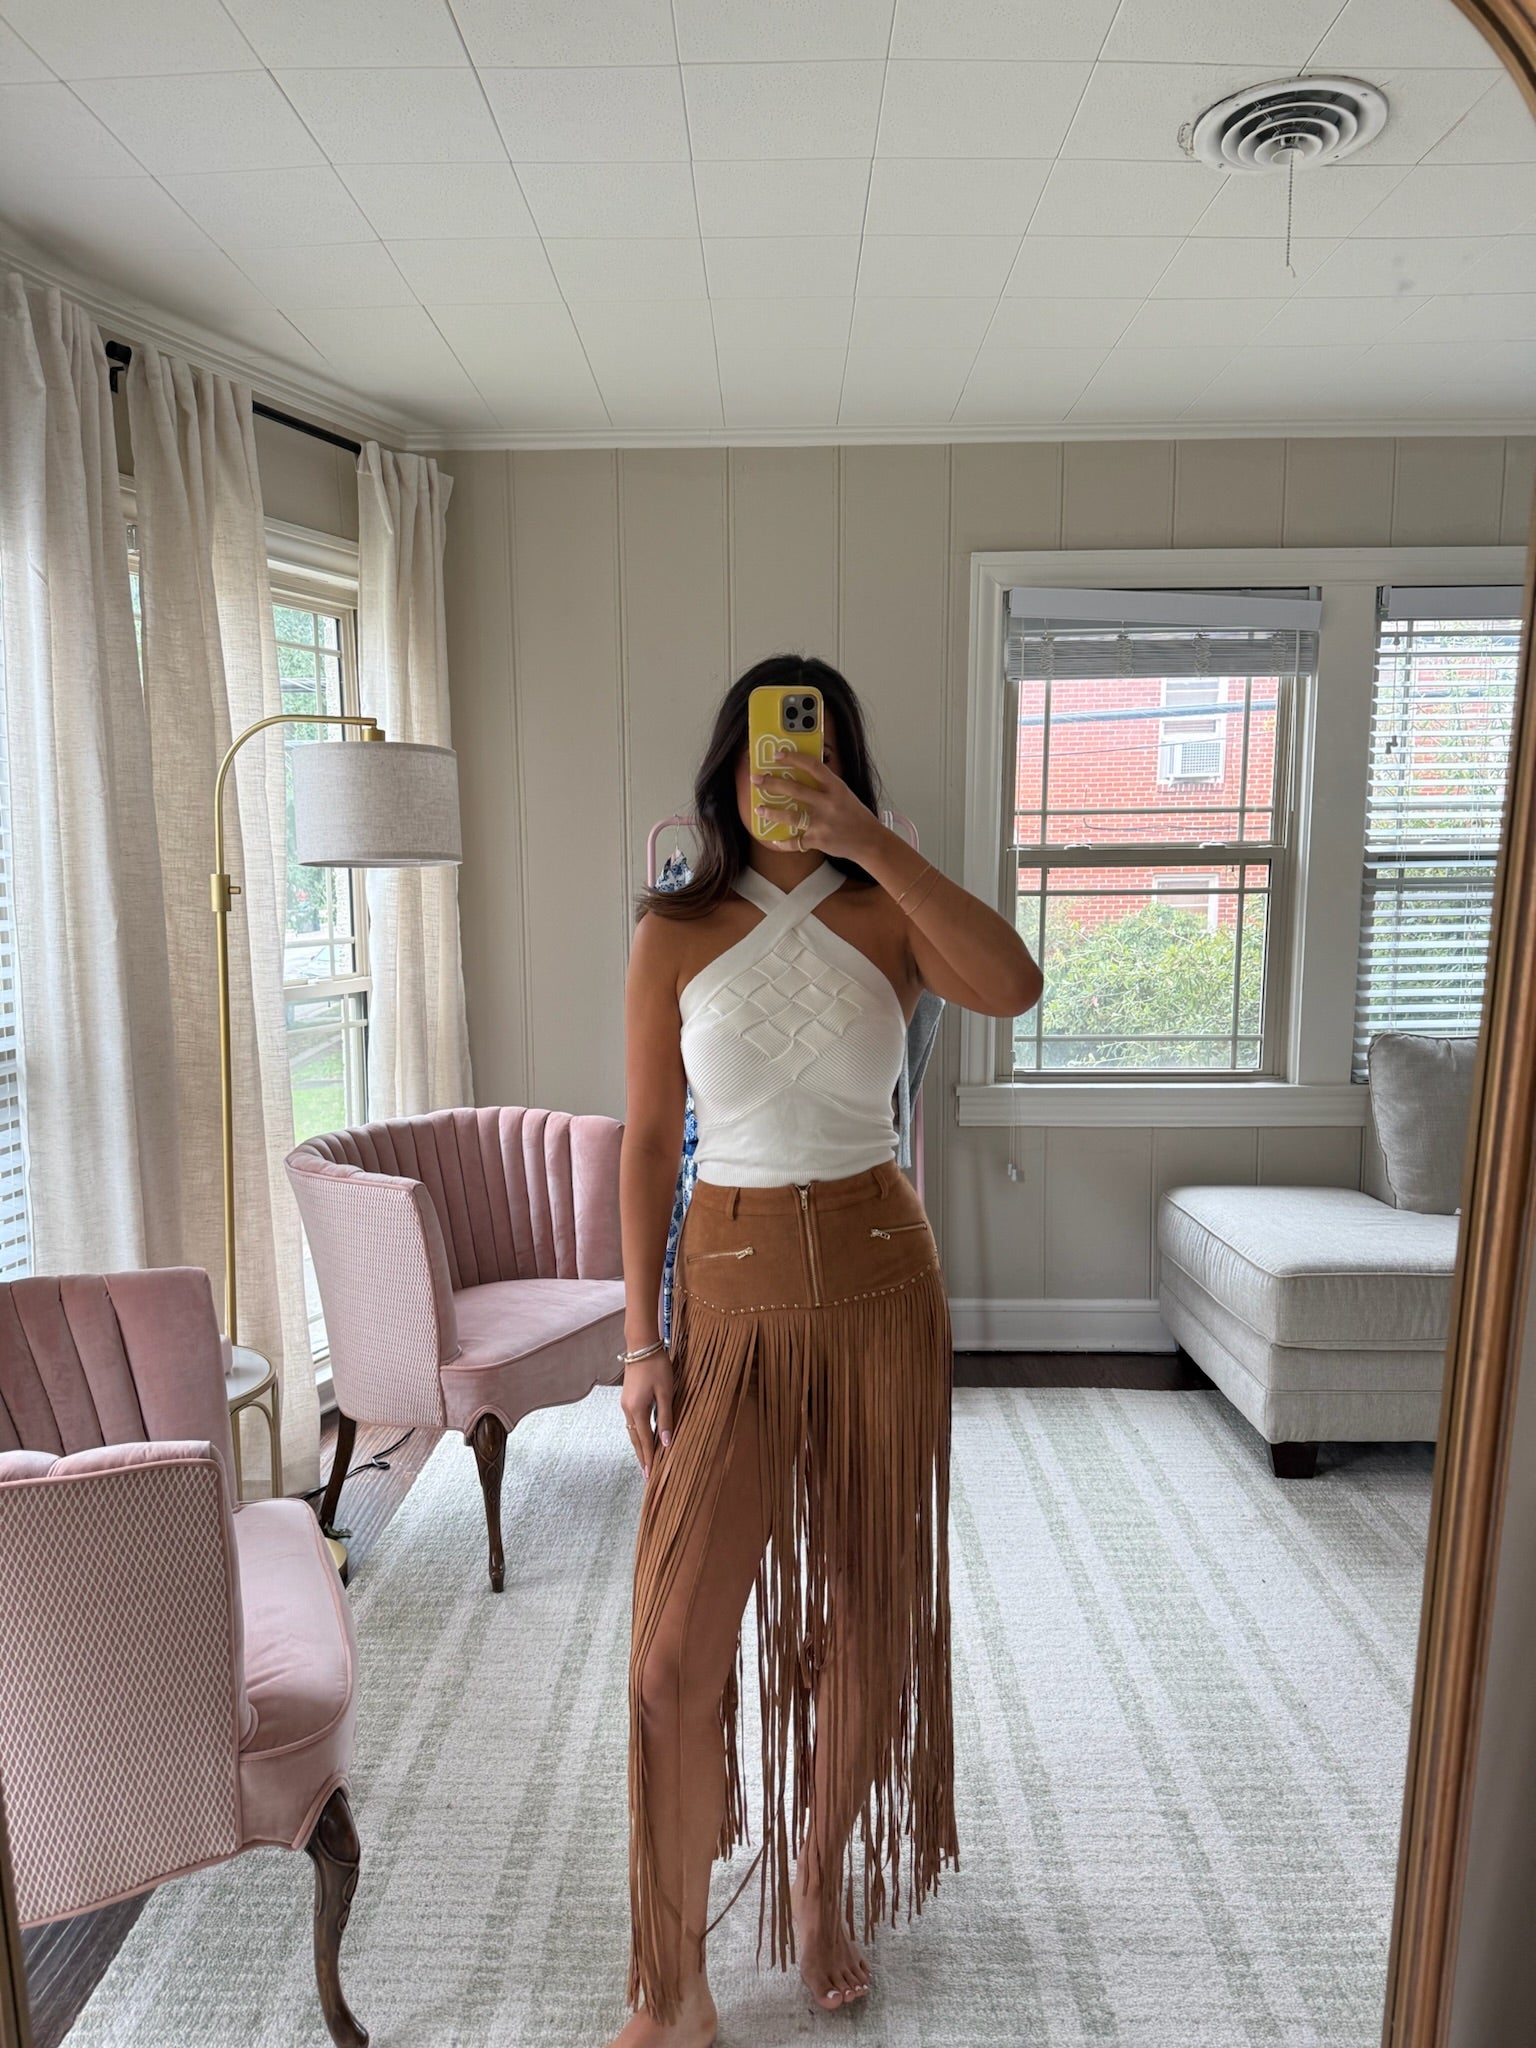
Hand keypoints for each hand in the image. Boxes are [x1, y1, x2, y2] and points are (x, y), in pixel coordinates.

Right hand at [621, 1348, 673, 1479]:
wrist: (641, 1346)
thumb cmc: (657, 1367)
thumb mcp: (666, 1392)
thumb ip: (666, 1417)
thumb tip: (666, 1442)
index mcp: (637, 1410)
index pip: (644, 1441)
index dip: (649, 1458)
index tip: (650, 1475)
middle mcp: (628, 1410)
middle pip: (634, 1440)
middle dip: (641, 1457)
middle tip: (646, 1475)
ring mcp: (625, 1404)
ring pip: (632, 1431)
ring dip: (639, 1446)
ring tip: (646, 1461)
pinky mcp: (627, 1398)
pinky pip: (632, 1422)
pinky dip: (637, 1434)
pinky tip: (643, 1438)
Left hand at [750, 748, 880, 862]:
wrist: (870, 841)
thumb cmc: (856, 816)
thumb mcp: (844, 794)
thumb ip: (825, 786)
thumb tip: (800, 775)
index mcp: (836, 787)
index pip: (813, 766)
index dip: (793, 758)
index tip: (777, 754)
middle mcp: (828, 803)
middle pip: (795, 789)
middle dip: (772, 783)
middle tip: (756, 779)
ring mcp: (822, 822)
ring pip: (790, 816)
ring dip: (771, 812)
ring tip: (759, 809)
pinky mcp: (818, 840)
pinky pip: (795, 841)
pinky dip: (784, 842)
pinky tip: (775, 840)